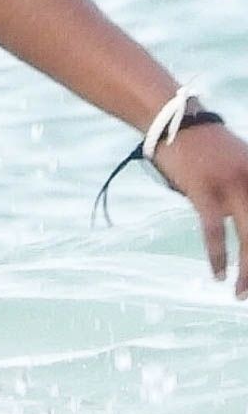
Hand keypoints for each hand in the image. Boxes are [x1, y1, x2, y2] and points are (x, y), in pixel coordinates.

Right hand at [154, 121, 247, 297]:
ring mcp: (229, 185)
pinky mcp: (204, 189)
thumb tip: (246, 229)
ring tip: (240, 293)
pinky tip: (218, 274)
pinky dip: (218, 257)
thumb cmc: (206, 146)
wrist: (173, 120)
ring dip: (247, 272)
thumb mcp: (241, 165)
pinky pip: (215, 232)